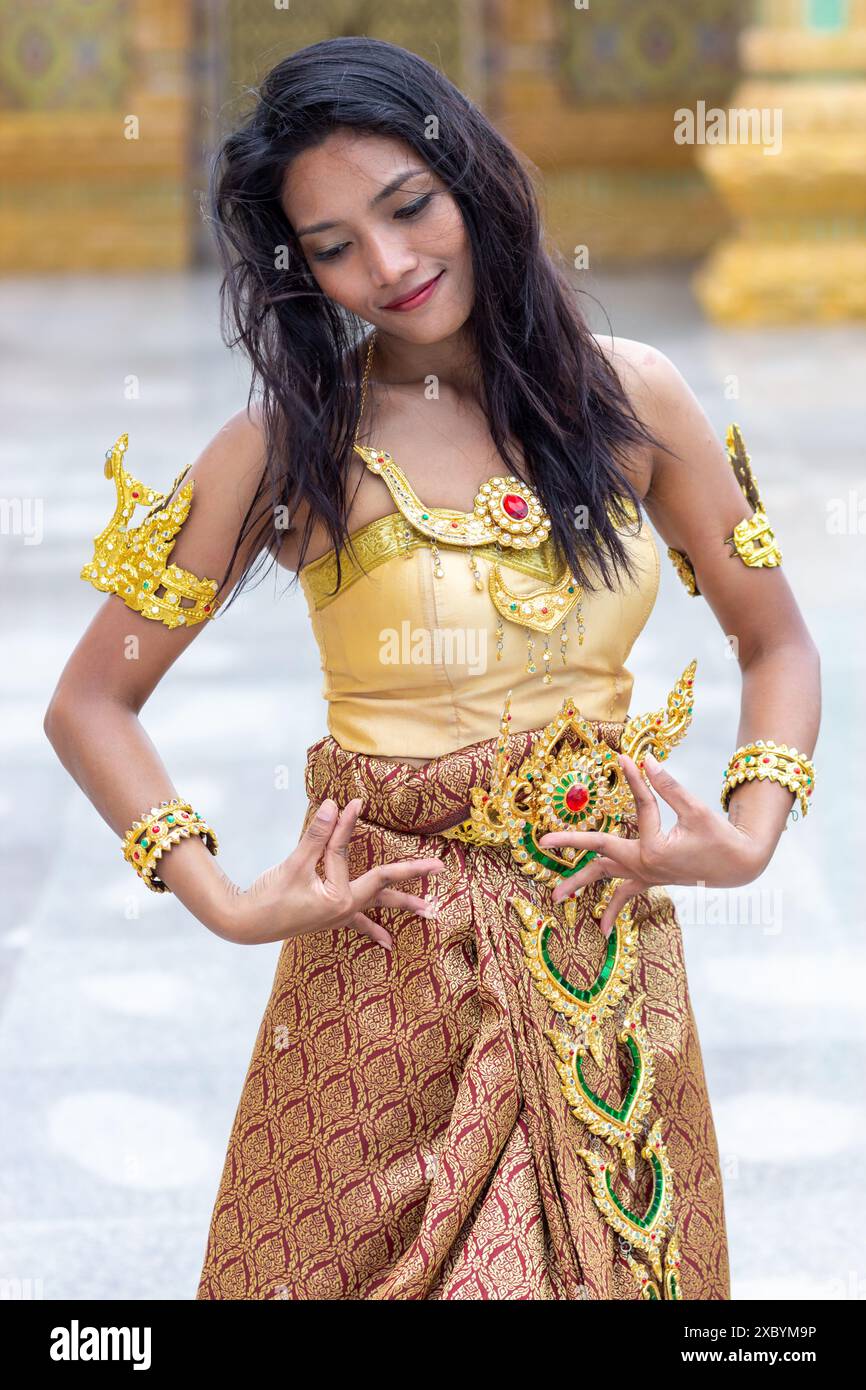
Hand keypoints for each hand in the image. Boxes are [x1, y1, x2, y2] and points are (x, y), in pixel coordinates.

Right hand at [215, 797, 443, 947]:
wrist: (245, 924)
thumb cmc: (269, 895)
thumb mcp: (294, 863)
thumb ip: (317, 834)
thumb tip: (336, 805)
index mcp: (338, 897)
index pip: (346, 853)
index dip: (347, 826)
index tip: (354, 803)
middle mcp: (343, 908)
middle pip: (383, 888)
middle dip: (412, 877)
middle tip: (440, 868)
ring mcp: (338, 915)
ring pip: (375, 906)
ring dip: (401, 906)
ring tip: (428, 911)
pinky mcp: (328, 916)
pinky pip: (357, 923)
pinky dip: (373, 929)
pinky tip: (388, 942)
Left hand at [538, 752, 770, 937]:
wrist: (738, 866)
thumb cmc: (720, 837)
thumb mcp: (696, 810)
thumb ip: (668, 787)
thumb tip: (645, 760)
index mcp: (656, 847)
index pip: (640, 806)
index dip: (634, 780)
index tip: (623, 758)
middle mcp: (645, 865)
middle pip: (600, 854)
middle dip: (571, 845)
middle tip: (543, 842)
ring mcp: (645, 875)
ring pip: (605, 879)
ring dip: (579, 884)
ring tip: (553, 896)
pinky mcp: (650, 879)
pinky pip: (624, 897)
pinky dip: (611, 911)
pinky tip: (600, 929)